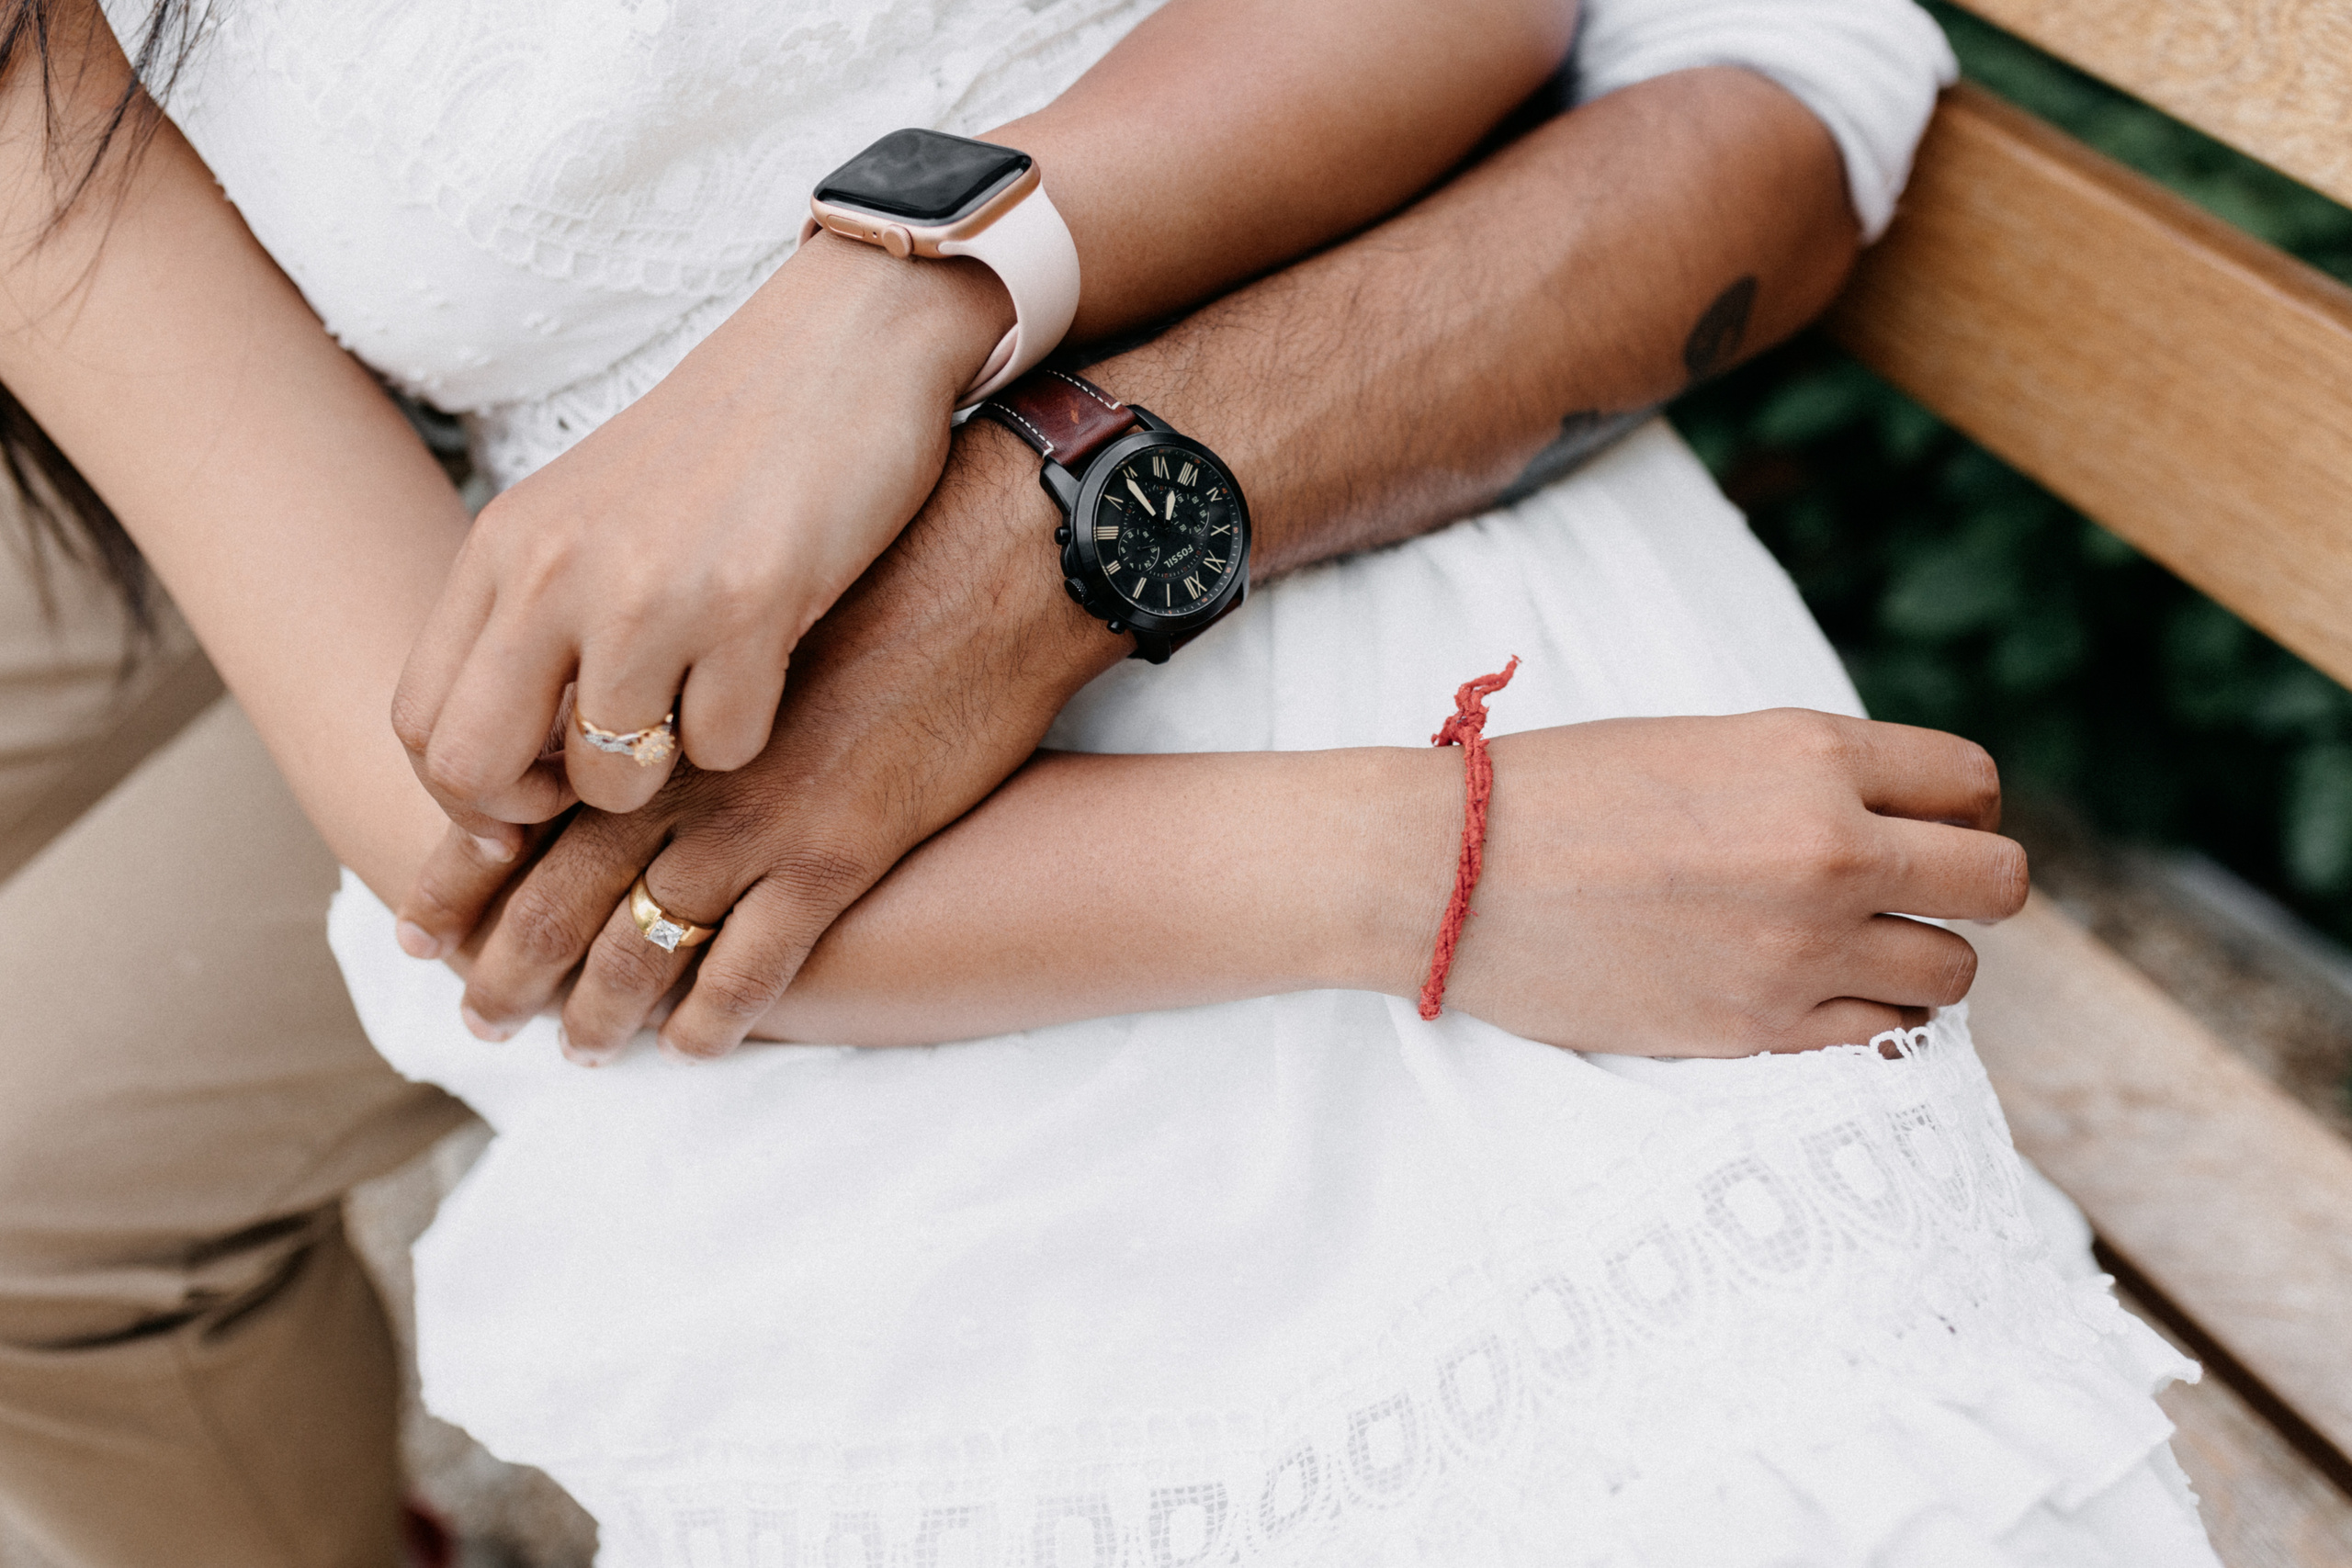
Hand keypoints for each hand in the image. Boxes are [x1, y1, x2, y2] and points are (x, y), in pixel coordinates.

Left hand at [387, 233, 1015, 856]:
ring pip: (611, 777)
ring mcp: (649, 589)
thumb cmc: (729, 444)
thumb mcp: (593, 513)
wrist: (845, 343)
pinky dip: (749, 734)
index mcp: (506, 546)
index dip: (469, 795)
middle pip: (473, 767)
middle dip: (537, 812)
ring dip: (664, 773)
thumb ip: (538, 615)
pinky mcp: (750, 604)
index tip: (537, 799)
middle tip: (608, 781)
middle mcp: (554, 569)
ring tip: (704, 705)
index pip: (420, 720)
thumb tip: (508, 762)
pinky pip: (723, 748)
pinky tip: (773, 664)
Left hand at [395, 417, 1122, 1053]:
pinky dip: (714, 1015)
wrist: (991, 538)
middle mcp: (661, 738)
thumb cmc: (858, 530)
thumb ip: (623, 605)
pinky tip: (693, 1043)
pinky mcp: (835, 844)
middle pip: (544, 879)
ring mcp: (746, 802)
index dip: (455, 862)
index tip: (434, 913)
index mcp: (606, 652)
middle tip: (478, 1013)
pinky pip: (751, 962)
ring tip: (582, 1048)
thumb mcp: (700, 537)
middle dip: (502, 962)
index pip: (488, 783)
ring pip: (636, 937)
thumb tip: (571, 656)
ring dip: (599, 1008)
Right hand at [1415, 710, 2029, 1054]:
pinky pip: (1888, 1036)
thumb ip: (1806, 776)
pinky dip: (1871, 1018)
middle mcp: (1828, 849)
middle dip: (1967, 887)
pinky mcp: (1762, 1029)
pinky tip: (1816, 994)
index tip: (1920, 827)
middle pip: (1998, 882)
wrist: (1447, 872)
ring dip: (1921, 960)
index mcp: (1810, 754)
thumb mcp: (1702, 743)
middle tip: (1912, 894)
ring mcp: (1801, 948)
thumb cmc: (1556, 793)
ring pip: (1956, 971)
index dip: (1956, 807)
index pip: (1971, 783)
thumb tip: (1890, 825)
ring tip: (1856, 950)